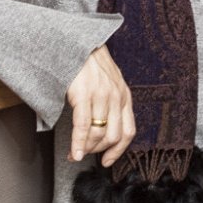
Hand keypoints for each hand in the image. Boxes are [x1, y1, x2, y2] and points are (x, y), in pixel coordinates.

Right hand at [67, 46, 134, 164]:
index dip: (118, 150)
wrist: (75, 41)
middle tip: (84, 155)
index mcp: (125, 96)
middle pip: (113, 136)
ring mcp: (102, 96)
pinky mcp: (84, 95)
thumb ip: (110, 102)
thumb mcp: (108, 82)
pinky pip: (84, 126)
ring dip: (86, 149)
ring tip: (75, 153)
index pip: (129, 131)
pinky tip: (74, 153)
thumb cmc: (87, 63)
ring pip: (99, 134)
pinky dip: (78, 143)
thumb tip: (103, 125)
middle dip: (98, 151)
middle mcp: (117, 98)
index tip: (107, 161)